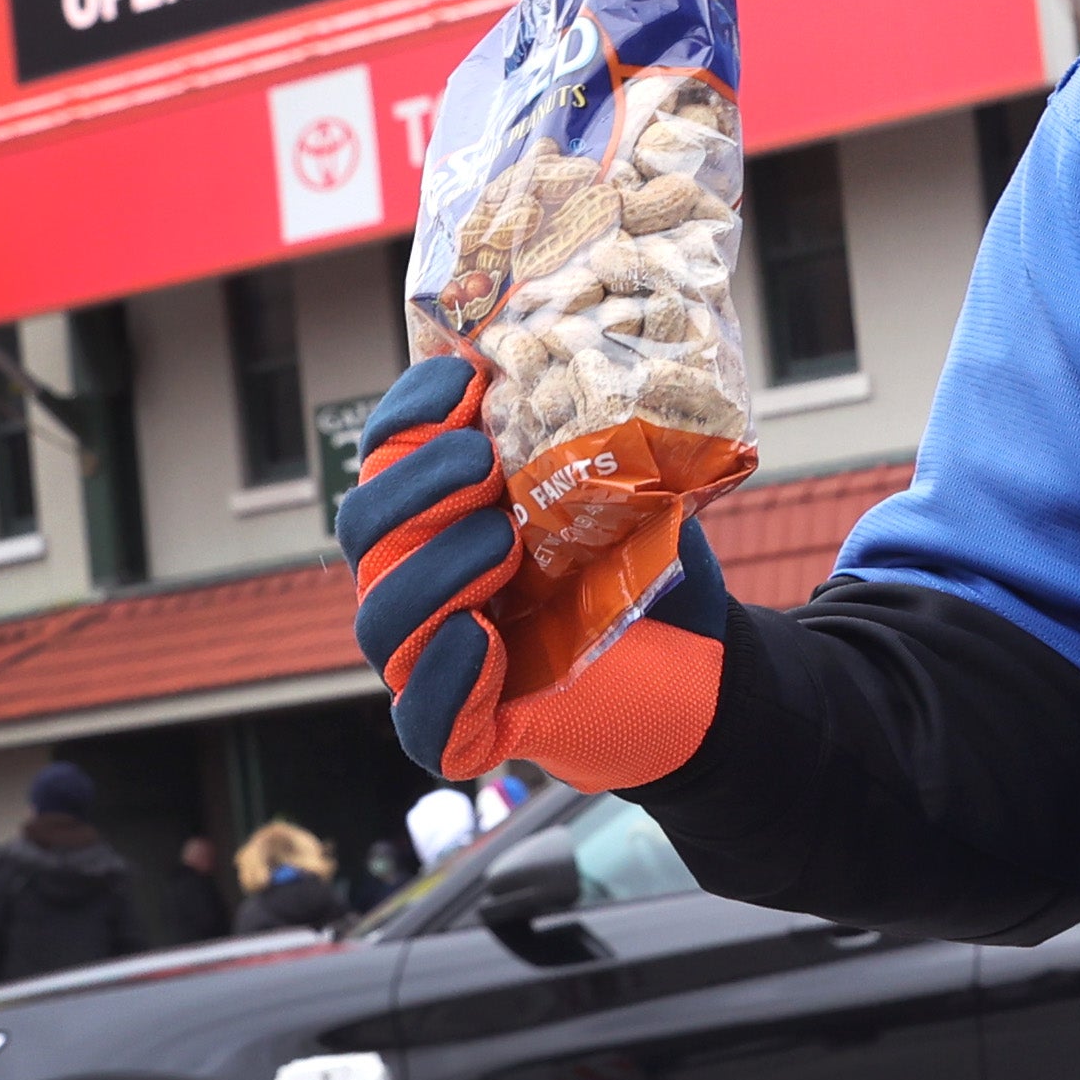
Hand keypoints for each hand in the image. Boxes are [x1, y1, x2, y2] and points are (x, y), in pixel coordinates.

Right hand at [337, 354, 733, 786]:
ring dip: (430, 572)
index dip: (410, 415)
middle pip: (367, 532)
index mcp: (448, 517)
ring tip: (498, 541)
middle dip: (411, 488)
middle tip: (479, 460)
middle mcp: (428, 583)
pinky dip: (443, 680)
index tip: (462, 377)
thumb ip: (596, 438)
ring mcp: (441, 658)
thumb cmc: (653, 573)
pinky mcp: (469, 731)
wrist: (712, 673)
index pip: (391, 457)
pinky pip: (425, 721)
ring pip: (383, 622)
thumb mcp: (635, 492)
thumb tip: (588, 348)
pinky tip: (478, 639)